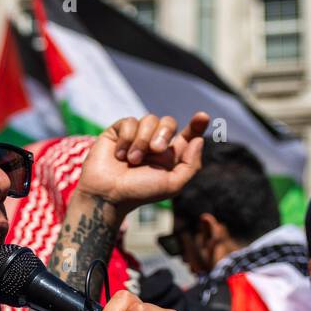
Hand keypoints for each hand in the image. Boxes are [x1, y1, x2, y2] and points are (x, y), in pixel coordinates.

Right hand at [74, 112, 208, 215]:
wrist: (108, 194)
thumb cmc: (139, 192)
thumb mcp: (172, 184)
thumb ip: (190, 164)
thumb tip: (198, 140)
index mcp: (170, 156)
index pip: (188, 135)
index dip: (197, 124)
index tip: (203, 116)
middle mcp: (155, 143)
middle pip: (169, 122)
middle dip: (164, 133)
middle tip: (155, 150)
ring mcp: (136, 137)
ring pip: (149, 119)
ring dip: (142, 141)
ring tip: (132, 160)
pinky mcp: (118, 132)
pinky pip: (129, 122)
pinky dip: (126, 139)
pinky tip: (119, 155)